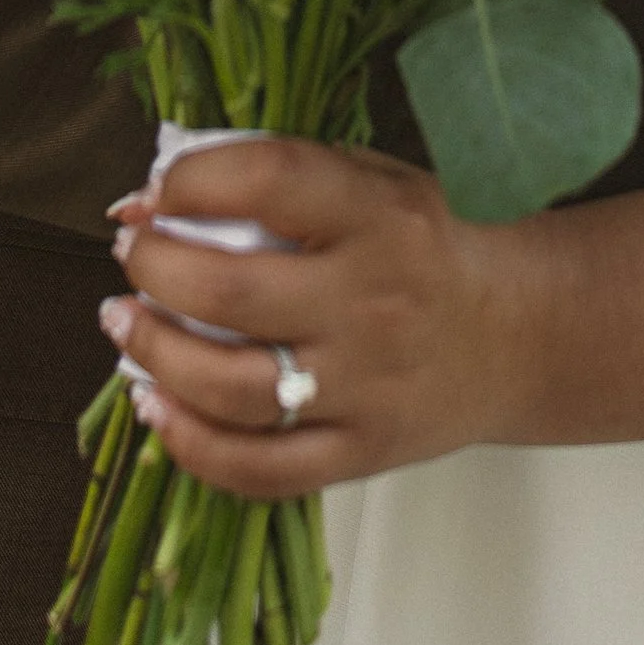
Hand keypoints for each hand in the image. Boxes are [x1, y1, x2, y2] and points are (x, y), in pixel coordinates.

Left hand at [103, 138, 535, 502]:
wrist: (519, 333)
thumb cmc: (430, 244)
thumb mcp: (376, 182)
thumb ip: (283, 176)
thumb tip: (158, 191)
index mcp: (381, 216)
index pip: (268, 181)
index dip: (191, 180)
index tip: (156, 190)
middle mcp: (373, 303)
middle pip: (231, 294)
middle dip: (155, 269)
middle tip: (131, 254)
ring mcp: (366, 388)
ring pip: (231, 388)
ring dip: (154, 353)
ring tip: (124, 322)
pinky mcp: (360, 453)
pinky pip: (257, 468)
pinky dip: (189, 443)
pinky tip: (154, 405)